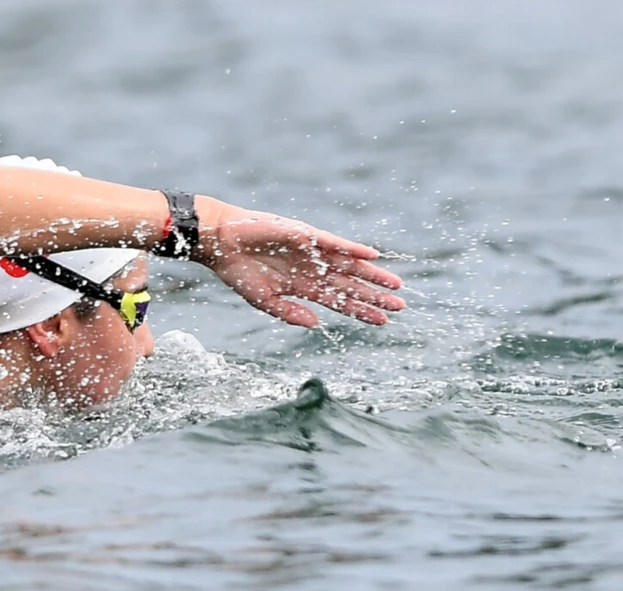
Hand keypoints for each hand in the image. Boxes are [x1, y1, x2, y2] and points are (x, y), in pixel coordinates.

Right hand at [196, 199, 404, 326]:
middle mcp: (312, 269)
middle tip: (400, 305)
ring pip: (349, 265)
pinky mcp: (306, 235)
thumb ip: (289, 313)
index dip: (360, 311)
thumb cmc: (238, 272)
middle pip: (350, 285)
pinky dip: (354, 249)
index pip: (339, 301)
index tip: (383, 321)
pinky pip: (335, 243)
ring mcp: (312, 251)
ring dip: (372, 274)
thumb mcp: (264, 300)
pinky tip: (372, 255)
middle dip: (374, 295)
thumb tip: (317, 324)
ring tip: (395, 284)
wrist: (221, 244)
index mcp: (302, 287)